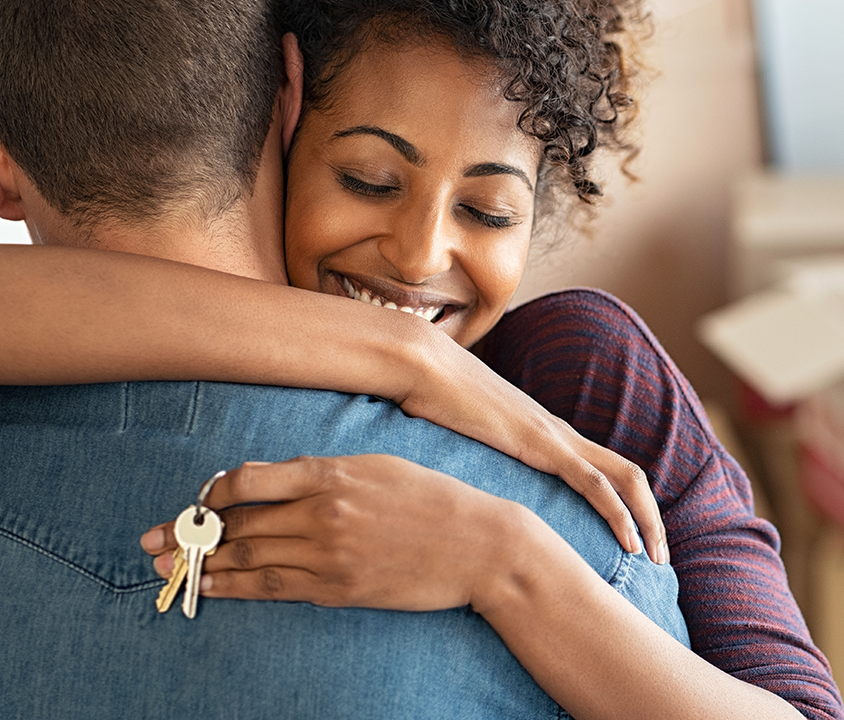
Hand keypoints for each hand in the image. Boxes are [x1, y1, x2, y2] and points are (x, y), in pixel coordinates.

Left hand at [140, 456, 528, 610]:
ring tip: (167, 568)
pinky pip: (273, 588)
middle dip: (189, 532)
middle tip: (152, 541)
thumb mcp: (380, 466)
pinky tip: (210, 587)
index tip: (198, 500)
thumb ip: (326, 472)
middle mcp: (323, 512)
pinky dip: (235, 588)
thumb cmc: (434, 499)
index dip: (212, 493)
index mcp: (332, 473)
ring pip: (247, 557)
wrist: (479, 544)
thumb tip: (274, 482)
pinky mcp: (339, 588)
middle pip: (238, 523)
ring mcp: (329, 553)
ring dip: (202, 563)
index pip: (248, 480)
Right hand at [399, 337, 667, 564]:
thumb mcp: (462, 441)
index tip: (634, 543)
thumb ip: (476, 462)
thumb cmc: (432, 402)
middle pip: (629, 475)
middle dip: (651, 519)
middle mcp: (562, 435)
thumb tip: (462, 493)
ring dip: (646, 520)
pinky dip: (618, 513)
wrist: (423, 366)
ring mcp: (556, 437)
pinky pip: (594, 483)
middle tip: (660, 559)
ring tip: (655, 558)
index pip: (606, 471)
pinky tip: (628, 542)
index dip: (628, 506)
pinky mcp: (542, 445)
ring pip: (625, 479)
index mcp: (548, 436)